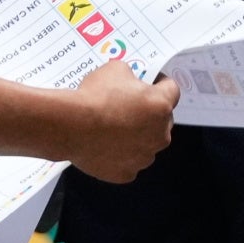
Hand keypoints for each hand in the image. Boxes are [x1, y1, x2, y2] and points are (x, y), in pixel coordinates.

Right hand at [52, 53, 177, 184]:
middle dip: (148, 114)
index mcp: (161, 106)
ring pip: (146, 144)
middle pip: (161, 121)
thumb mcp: (115, 69)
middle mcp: (160, 134)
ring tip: (112, 130)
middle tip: (127, 108)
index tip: (152, 83)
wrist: (71, 126)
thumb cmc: (93, 96)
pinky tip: (104, 146)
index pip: (172, 91)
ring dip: (136, 137)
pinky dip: (119, 156)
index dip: (160, 84)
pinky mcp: (127, 173)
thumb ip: (131, 77)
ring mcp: (145, 156)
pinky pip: (128, 162)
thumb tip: (130, 83)